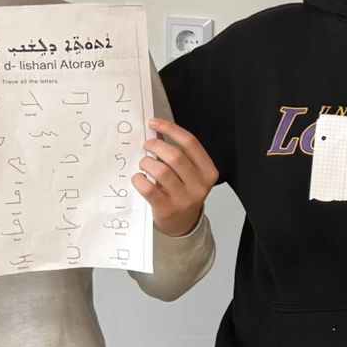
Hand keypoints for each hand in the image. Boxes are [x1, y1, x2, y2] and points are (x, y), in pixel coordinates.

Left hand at [132, 120, 219, 236]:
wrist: (182, 223)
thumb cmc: (183, 193)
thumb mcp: (189, 173)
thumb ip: (178, 154)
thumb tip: (155, 130)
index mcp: (208, 171)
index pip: (190, 143)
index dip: (170, 129)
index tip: (154, 123)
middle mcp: (199, 185)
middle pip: (175, 156)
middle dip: (155, 146)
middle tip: (146, 146)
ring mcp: (184, 199)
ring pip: (162, 171)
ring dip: (147, 163)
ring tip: (143, 164)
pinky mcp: (167, 209)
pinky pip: (149, 189)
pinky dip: (139, 179)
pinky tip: (138, 178)